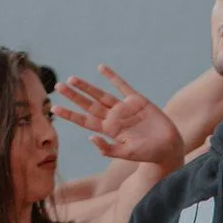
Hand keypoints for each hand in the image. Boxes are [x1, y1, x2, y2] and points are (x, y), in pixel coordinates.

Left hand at [54, 67, 182, 169]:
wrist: (168, 147)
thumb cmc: (148, 154)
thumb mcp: (126, 154)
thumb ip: (108, 148)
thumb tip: (91, 138)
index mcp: (108, 130)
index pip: (85, 120)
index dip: (70, 115)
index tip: (55, 109)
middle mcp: (113, 118)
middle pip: (89, 105)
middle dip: (73, 96)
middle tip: (58, 86)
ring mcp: (124, 108)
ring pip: (101, 95)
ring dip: (87, 87)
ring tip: (71, 79)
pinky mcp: (137, 100)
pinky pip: (122, 86)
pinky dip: (112, 77)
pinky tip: (101, 68)